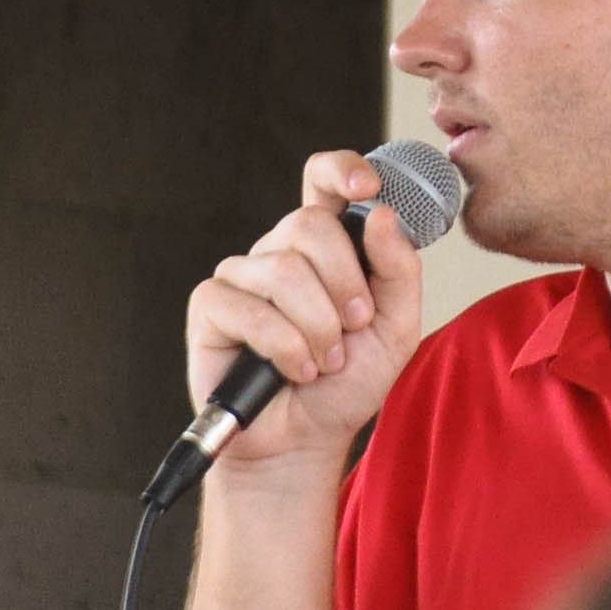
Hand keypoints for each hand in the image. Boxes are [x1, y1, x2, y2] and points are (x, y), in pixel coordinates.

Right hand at [182, 150, 427, 476]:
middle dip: (345, 282)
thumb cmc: (347, 383)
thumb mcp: (395, 329)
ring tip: (325, 361)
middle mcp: (280, 251)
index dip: (342, 169)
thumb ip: (399, 271)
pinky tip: (294, 369)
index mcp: (326, 246)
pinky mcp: (211, 306)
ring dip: (318, 326)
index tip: (369, 186)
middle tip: (355, 327)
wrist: (305, 440)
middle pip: (310, 224)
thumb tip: (382, 214)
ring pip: (284, 270)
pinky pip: (249, 307)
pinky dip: (284, 345)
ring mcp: (242, 275)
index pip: (323, 181)